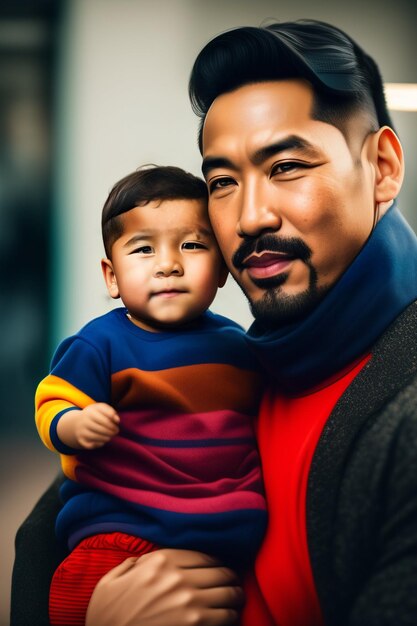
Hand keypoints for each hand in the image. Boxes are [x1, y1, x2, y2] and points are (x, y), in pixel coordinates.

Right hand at [57, 403, 119, 448]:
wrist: (78, 422)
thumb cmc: (95, 414)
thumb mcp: (102, 408)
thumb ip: (111, 411)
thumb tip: (117, 420)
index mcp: (91, 412)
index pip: (105, 419)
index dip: (113, 423)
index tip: (117, 423)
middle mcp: (84, 421)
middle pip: (101, 429)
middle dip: (112, 431)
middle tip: (116, 431)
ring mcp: (81, 431)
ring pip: (96, 437)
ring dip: (107, 438)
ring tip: (111, 436)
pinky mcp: (81, 440)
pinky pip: (91, 445)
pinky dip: (99, 444)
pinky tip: (102, 441)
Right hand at [85, 549, 243, 625]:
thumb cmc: (105, 616)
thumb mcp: (110, 581)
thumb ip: (131, 565)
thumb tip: (141, 561)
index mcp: (160, 561)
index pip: (202, 555)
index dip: (214, 562)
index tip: (218, 567)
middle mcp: (178, 578)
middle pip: (220, 572)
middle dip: (229, 577)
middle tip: (233, 581)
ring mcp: (189, 603)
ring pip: (228, 593)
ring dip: (234, 595)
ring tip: (236, 597)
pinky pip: (225, 616)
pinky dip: (231, 615)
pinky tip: (229, 616)